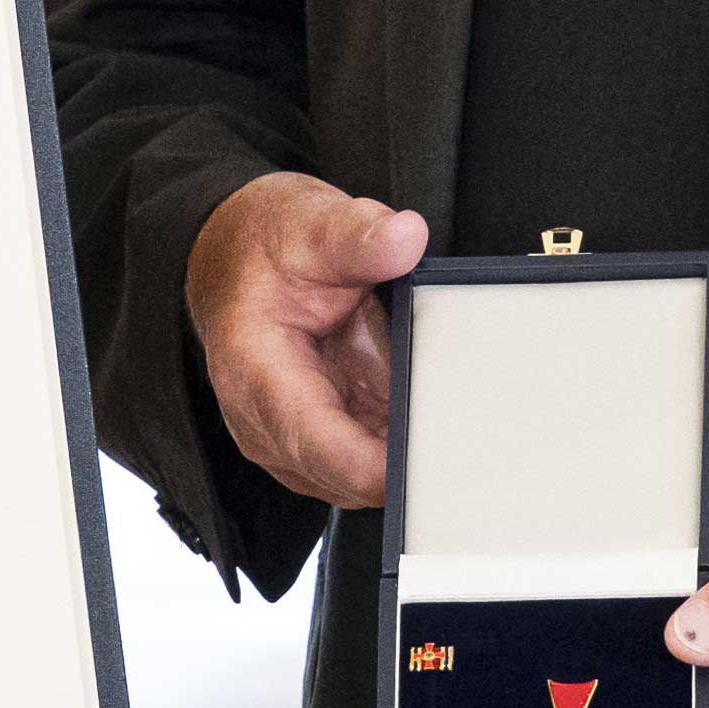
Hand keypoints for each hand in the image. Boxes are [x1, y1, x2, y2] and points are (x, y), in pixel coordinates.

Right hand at [185, 171, 430, 509]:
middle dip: (406, 463)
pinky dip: (400, 448)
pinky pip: (367, 465)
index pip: (318, 445)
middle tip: (470, 436)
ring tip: (452, 418)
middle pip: (347, 477)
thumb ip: (357, 236)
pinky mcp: (318, 444)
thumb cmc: (265, 251)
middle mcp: (266, 424)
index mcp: (255, 375)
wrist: (237, 262)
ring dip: (405, 457)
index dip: (377, 466)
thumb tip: (406, 237)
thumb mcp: (310, 225)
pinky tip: (428, 415)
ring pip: (362, 482)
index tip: (432, 460)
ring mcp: (292, 441)